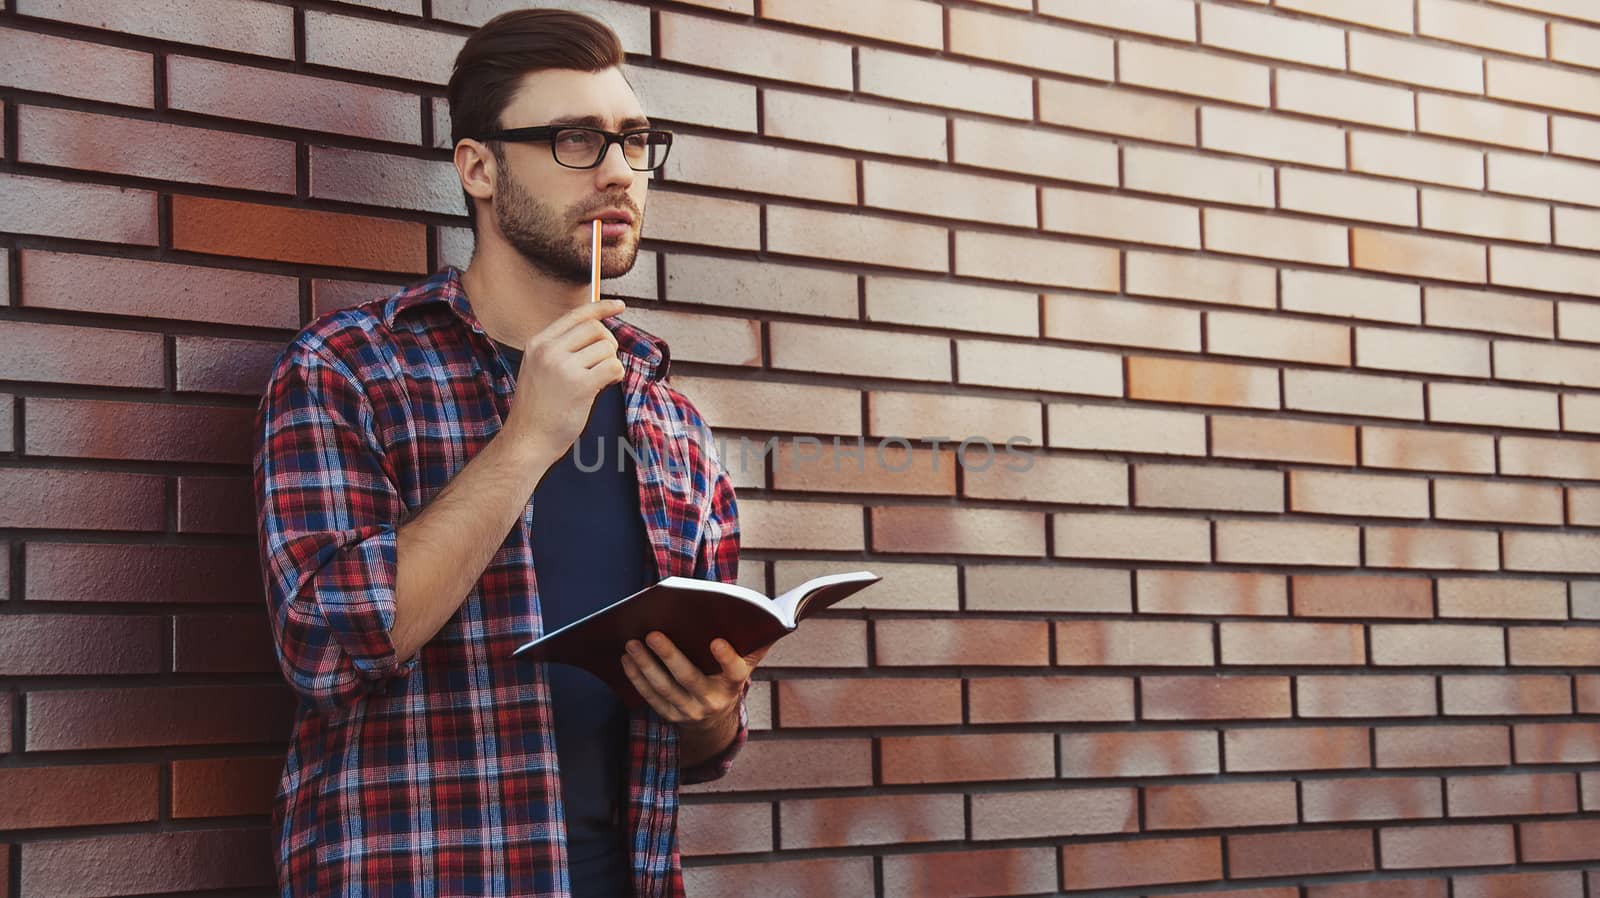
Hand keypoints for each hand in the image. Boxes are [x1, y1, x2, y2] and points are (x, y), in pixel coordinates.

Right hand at [501, 299, 626, 457]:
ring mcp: (563, 367)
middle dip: (609, 344)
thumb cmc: (538, 409)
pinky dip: (616, 375)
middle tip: (604, 363)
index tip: (619, 306)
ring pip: (607, 348)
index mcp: (538, 343)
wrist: (527, 440)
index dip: (601, 308)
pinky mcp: (580, 385)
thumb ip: (561, 349)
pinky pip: (613, 367)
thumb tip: (599, 334)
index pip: (576, 315)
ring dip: (611, 363)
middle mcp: (549, 350)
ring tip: (598, 380)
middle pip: (596, 329)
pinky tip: (605, 385)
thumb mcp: (539, 368)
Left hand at [619, 632, 769, 729]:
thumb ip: (754, 641)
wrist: (715, 719)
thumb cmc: (727, 676)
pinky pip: (651, 697)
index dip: (727, 658)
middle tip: (651, 633)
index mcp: (734, 683)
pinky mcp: (670, 716)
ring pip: (664, 688)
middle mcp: (713, 700)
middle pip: (688, 678)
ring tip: (631, 643)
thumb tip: (771, 615)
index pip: (735, 671)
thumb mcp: (745, 662)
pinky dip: (637, 678)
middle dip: (669, 655)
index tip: (716, 641)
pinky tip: (627, 659)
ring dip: (645, 665)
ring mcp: (690, 712)